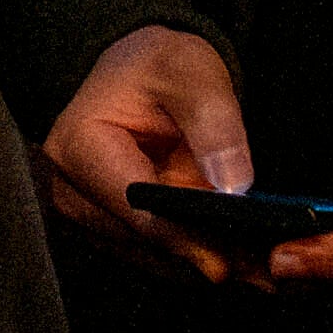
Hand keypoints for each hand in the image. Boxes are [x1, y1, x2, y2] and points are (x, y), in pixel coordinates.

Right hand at [41, 22, 258, 261]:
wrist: (147, 74)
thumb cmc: (162, 67)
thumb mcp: (192, 72)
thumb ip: (215, 124)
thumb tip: (233, 186)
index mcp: (79, 147)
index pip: (134, 209)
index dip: (184, 237)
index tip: (228, 260)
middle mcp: (71, 190)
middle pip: (142, 242)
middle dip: (200, 254)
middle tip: (261, 266)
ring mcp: (89, 215)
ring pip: (152, 257)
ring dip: (202, 260)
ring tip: (258, 262)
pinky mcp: (112, 231)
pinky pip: (157, 255)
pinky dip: (196, 256)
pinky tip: (236, 252)